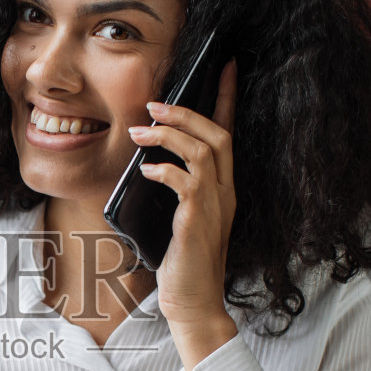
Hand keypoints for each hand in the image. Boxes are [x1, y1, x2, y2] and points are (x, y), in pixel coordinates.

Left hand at [130, 60, 240, 368]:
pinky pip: (186, 182)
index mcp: (223, 189)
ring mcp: (215, 207)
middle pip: (218, 135)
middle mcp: (225, 193)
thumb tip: (148, 160)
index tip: (225, 66)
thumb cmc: (181, 265)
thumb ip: (172, 189)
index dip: (226, 98)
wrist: (192, 305)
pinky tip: (147, 170)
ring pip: (204, 151)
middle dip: (187, 112)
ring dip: (171, 134)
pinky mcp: (198, 222)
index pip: (229, 134)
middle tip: (155, 103)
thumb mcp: (176, 219)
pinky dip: (165, 169)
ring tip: (141, 131)